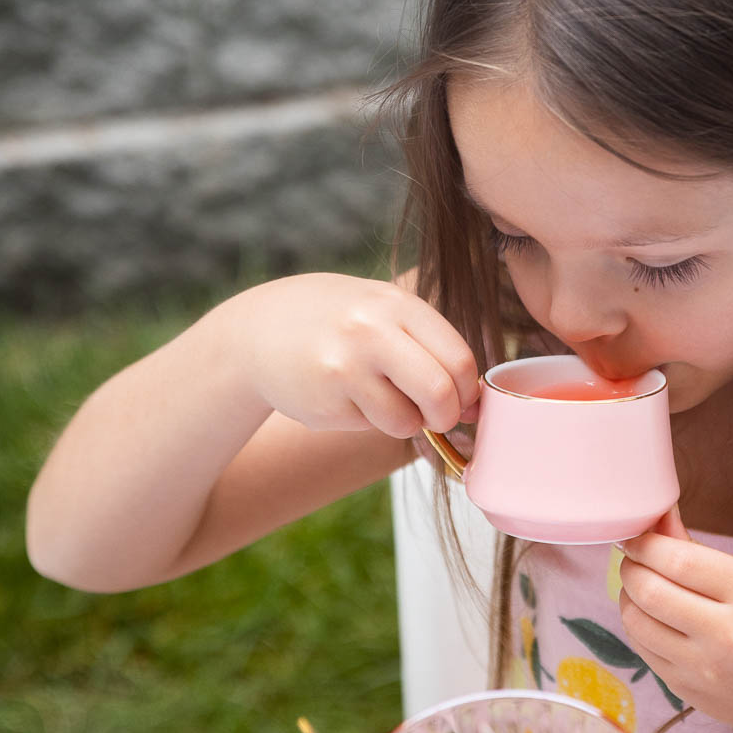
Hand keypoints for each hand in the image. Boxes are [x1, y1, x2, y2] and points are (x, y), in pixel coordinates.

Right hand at [225, 272, 480, 436]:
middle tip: (438, 416)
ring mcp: (344, 370)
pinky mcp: (324, 404)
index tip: (463, 398)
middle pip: (440, 394)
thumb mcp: (380, 309)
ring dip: (405, 421)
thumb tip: (475, 402)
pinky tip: (343, 395)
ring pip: (406, 421)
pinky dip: (369, 420)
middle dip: (448, 416)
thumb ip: (428, 343)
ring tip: (380, 396)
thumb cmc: (336, 320)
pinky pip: (371, 427)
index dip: (469, 390)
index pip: (460, 359)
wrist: (257, 330)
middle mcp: (370, 333)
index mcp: (395, 305)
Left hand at [617, 506, 732, 732]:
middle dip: (631, 567)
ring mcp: (702, 668)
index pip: (680, 561)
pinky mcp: (684, 689)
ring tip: (639, 583)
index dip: (647, 544)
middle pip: (651, 591)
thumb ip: (702, 553)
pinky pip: (642, 649)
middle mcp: (726, 635)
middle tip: (633, 557)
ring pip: (637, 622)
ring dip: (628, 596)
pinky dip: (638, 624)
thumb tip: (658, 520)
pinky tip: (650, 614)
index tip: (638, 537)